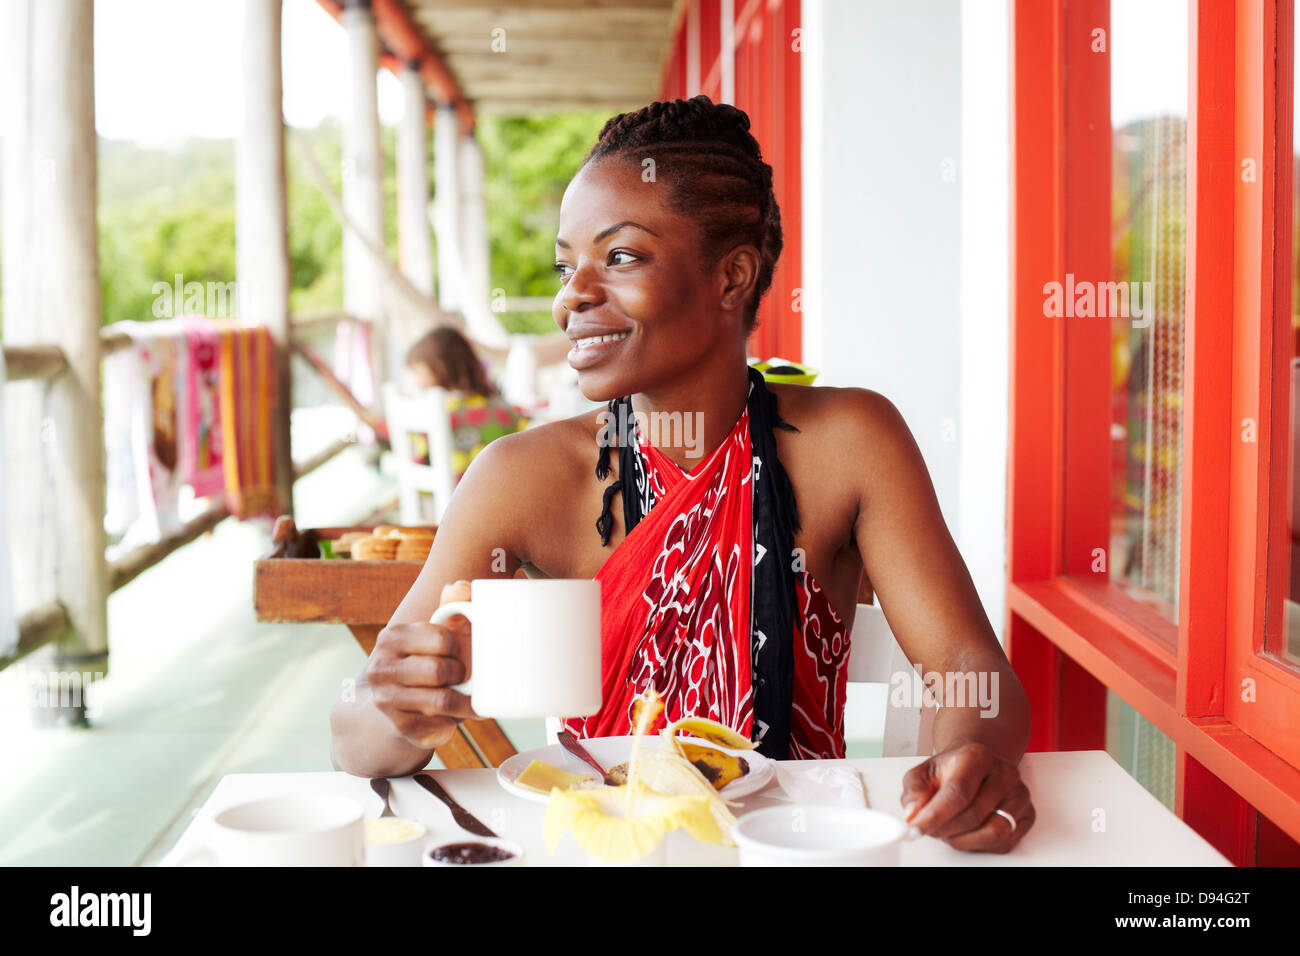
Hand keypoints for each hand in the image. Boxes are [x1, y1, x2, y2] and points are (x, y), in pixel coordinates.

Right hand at [366, 580, 476, 749]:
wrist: (397, 703)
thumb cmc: (428, 660)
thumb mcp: (438, 631)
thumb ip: (453, 604)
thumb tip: (459, 586)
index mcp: (392, 638)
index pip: (443, 639)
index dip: (458, 647)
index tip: (457, 651)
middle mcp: (382, 669)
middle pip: (441, 672)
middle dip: (460, 674)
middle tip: (461, 675)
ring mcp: (387, 701)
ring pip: (442, 701)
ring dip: (464, 700)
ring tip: (467, 696)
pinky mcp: (401, 728)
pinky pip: (441, 725)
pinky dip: (455, 720)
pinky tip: (452, 714)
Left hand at [899, 742, 1034, 852]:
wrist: (975, 766)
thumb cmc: (950, 771)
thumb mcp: (923, 772)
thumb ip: (913, 791)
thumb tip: (912, 814)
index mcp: (977, 756)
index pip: (958, 792)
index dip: (935, 815)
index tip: (916, 828)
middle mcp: (1004, 773)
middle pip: (974, 815)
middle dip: (945, 829)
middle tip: (929, 829)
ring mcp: (1020, 794)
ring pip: (993, 832)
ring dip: (963, 840)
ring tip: (948, 831)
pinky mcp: (1027, 814)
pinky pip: (1005, 842)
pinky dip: (980, 844)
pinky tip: (967, 832)